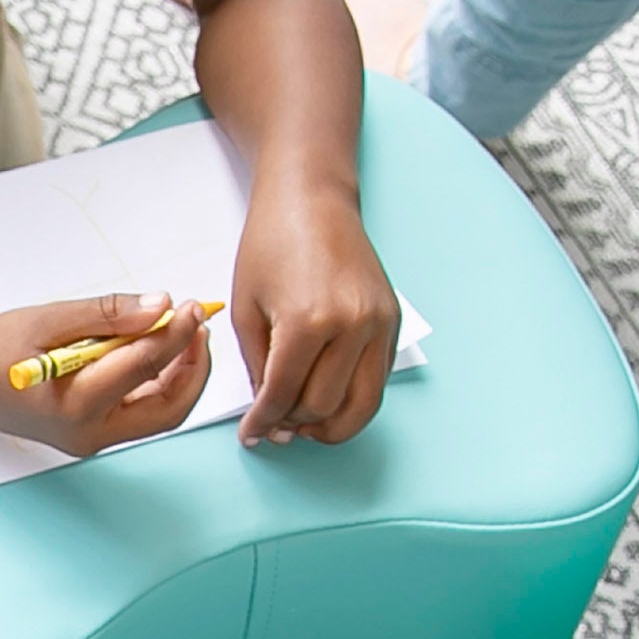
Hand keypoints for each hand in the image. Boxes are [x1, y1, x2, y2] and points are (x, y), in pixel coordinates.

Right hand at [0, 289, 211, 451]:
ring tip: (179, 334)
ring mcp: (89, 438)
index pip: (146, 367)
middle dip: (192, 367)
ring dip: (178, 375)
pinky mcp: (90, 433)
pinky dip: (156, 382)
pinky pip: (139, 411)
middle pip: (168, 409)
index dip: (177, 333)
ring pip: (158, 413)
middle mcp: (87, 433)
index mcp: (75, 406)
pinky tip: (154, 351)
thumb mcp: (51, 319)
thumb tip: (161, 306)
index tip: (191, 306)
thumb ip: (110, 314)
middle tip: (197, 328)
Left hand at [229, 171, 400, 444]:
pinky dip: (352, 400)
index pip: (283, 396)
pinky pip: (377, 381)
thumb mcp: (246, 310)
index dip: (262, 423)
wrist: (313, 202)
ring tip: (302, 423)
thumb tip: (267, 413)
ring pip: (361, 404)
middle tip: (273, 426)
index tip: (251, 435)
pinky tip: (325, 399)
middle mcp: (352, 325)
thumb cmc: (270, 247)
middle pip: (323, 406)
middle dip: (293, 424)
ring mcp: (379, 324)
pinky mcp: (392, 322)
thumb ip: (257, 366)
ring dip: (330, 425)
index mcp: (307, 321)